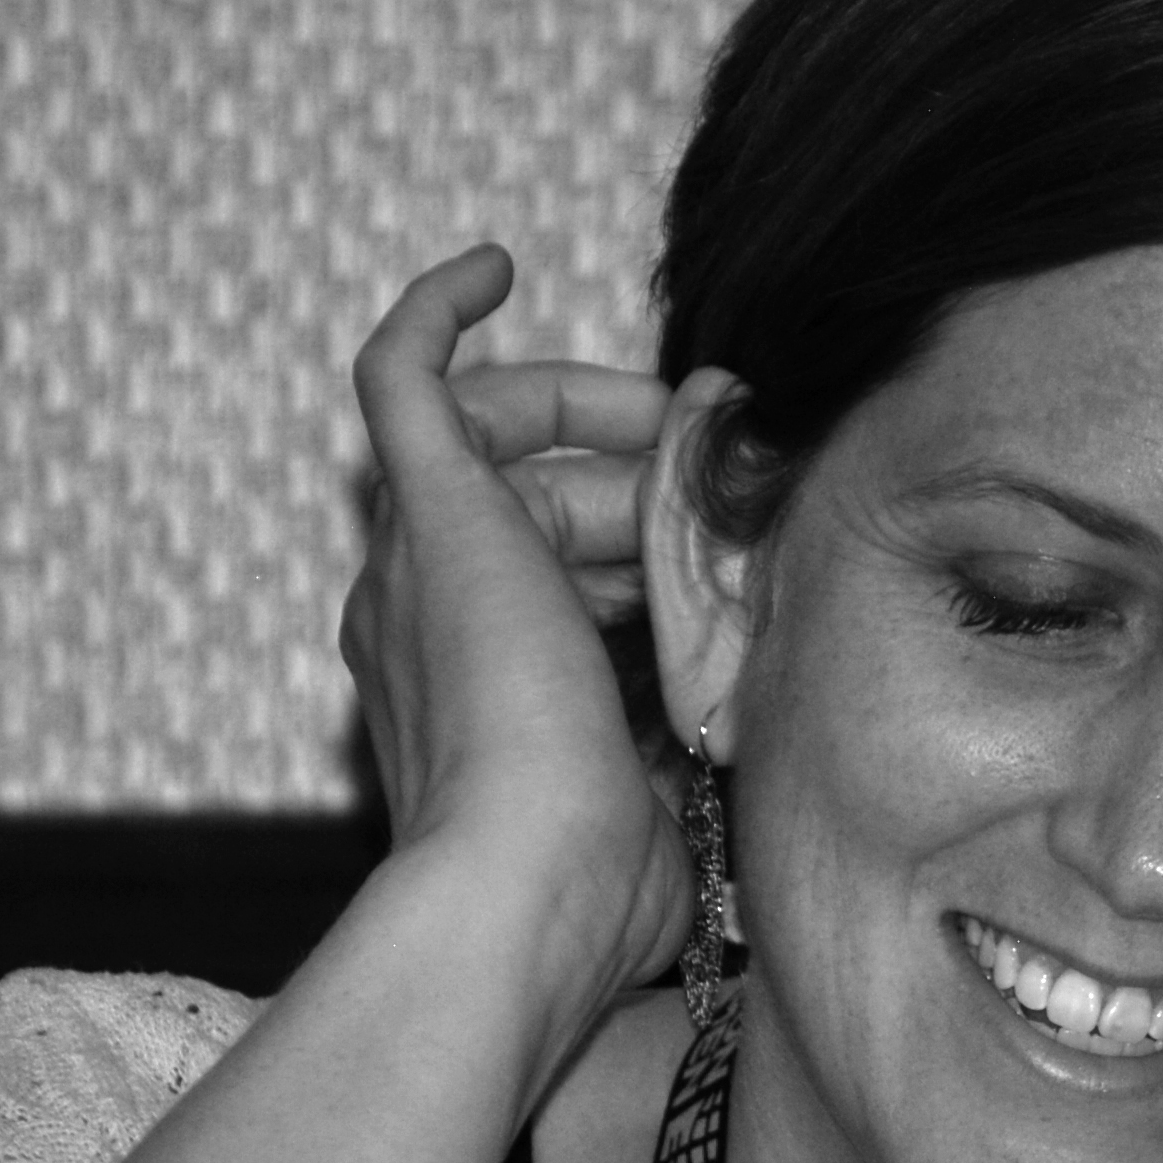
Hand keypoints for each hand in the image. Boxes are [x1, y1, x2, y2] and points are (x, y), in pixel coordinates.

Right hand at [341, 245, 696, 1031]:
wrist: (522, 897)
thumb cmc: (594, 892)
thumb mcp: (670, 804)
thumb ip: (695, 750)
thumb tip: (760, 711)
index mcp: (471, 697)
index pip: (564, 584)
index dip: (653, 555)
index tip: (738, 552)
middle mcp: (419, 624)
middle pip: (540, 509)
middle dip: (646, 494)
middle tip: (740, 485)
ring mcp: (414, 569)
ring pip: (504, 449)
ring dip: (608, 432)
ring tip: (699, 424)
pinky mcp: (425, 517)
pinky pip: (401, 376)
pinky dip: (438, 312)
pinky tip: (496, 265)